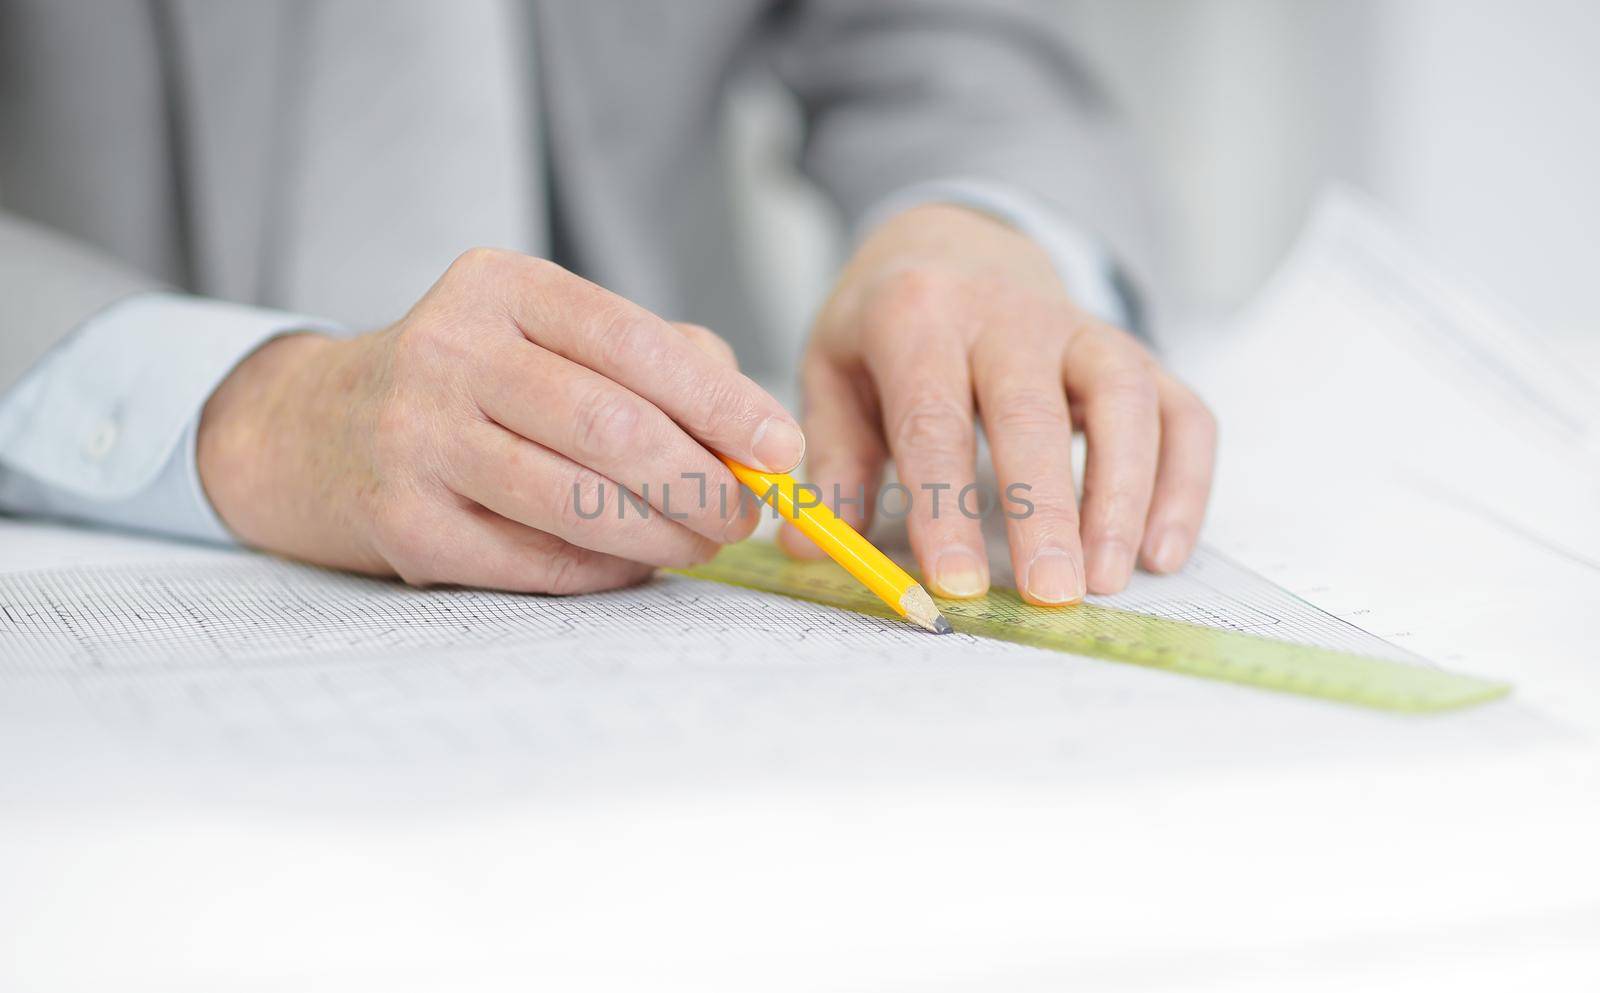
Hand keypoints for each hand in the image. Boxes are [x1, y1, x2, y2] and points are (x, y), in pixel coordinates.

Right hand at [198, 249, 803, 591]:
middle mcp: (449, 351)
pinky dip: (605, 571)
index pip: (636, 342)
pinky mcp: (405, 524)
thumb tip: (757, 435)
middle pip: (614, 427)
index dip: (723, 403)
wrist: (314, 432)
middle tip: (742, 513)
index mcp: (501, 288)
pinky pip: (537, 561)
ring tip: (700, 542)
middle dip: (703, 482)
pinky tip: (633, 564)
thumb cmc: (469, 384)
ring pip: (578, 501)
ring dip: (664, 535)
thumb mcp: (546, 336)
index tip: (780, 449)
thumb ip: (657, 361)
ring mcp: (418, 440)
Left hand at [782, 204, 1214, 602]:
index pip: (934, 417)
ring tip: (1108, 579)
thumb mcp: (836, 372)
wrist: (955, 242)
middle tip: (1049, 594)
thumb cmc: (891, 325)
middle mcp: (1008, 314)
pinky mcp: (1135, 351)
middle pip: (1034, 411)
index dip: (946, 505)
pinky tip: (1162, 551)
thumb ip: (832, 459)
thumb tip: (813, 549)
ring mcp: (1082, 329)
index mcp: (919, 314)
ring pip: (1126, 399)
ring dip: (1124, 495)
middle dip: (1044, 509)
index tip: (956, 583)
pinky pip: (1180, 410)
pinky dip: (1183, 482)